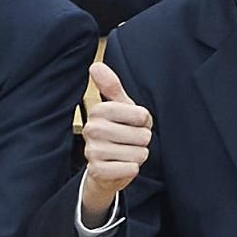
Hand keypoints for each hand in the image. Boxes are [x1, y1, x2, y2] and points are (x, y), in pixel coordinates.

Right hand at [76, 57, 152, 220]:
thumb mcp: (120, 107)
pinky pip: (131, 169)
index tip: (134, 123)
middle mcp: (91, 129)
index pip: (141, 115)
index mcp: (99, 110)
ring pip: (139, 153)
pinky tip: (121, 166)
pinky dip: (132, 169)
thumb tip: (95, 65)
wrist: (107, 167)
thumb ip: (112, 86)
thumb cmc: (119, 131)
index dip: (144, 122)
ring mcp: (92, 151)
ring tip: (125, 153)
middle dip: (142, 140)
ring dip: (138, 155)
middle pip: (142, 135)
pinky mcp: (97, 171)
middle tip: (130, 141)